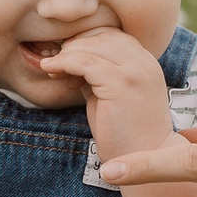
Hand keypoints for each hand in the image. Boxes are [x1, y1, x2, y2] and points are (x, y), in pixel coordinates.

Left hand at [35, 27, 173, 161]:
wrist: (143, 161)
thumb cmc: (124, 132)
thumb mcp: (109, 95)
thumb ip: (96, 74)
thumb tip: (68, 59)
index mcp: (145, 62)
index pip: (112, 34)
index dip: (85, 40)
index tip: (65, 56)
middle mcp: (145, 62)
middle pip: (102, 35)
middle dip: (73, 45)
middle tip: (54, 61)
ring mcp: (136, 71)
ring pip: (93, 45)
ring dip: (66, 54)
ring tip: (51, 68)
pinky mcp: (122, 84)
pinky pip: (86, 62)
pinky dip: (65, 63)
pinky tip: (52, 72)